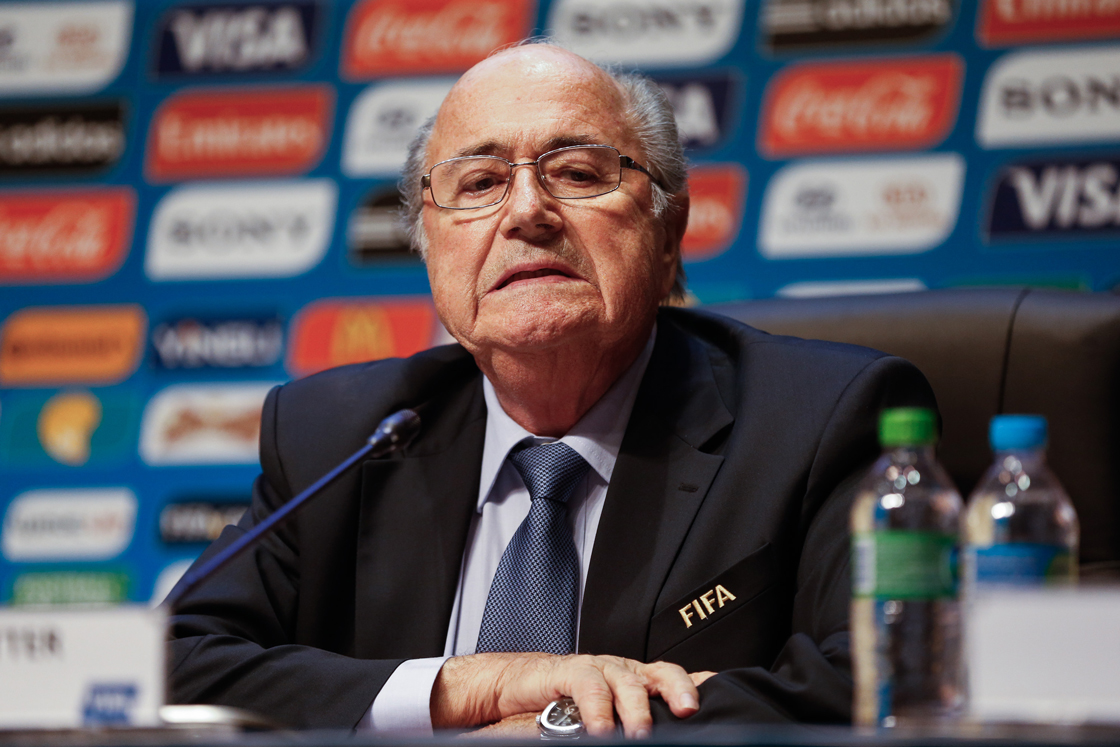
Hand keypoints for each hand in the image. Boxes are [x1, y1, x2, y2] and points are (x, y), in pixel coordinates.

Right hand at [431, 653, 702, 737]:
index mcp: (638, 680)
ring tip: (640, 734)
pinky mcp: (568, 672)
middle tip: (688, 711)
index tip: (719, 695)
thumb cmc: (566, 702)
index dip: (697, 685)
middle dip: (679, 688)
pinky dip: (597, 709)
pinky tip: (601, 729)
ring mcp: (597, 668)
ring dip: (636, 708)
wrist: (517, 684)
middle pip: (661, 672)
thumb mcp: (607, 715)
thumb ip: (631, 722)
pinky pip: (588, 686)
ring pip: (626, 680)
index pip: (674, 678)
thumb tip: (664, 739)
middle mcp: (623, 671)